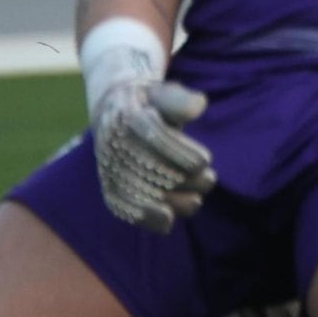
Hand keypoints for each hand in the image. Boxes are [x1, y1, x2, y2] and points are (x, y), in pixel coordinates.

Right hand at [90, 76, 215, 230]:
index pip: (154, 134)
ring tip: (196, 201)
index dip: (179, 152)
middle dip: (181, 178)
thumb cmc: (149, 103)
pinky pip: (120, 205)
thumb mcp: (163, 93)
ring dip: (168, 200)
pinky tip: (167, 223)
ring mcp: (108, 166)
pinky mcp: (108, 184)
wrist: (114, 111)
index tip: (205, 160)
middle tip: (209, 180)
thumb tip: (198, 105)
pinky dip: (143, 218)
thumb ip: (180, 100)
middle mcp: (112, 142)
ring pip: (136, 190)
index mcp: (127, 114)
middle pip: (148, 166)